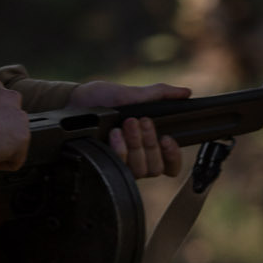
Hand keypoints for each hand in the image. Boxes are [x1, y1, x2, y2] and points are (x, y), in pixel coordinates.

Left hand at [72, 81, 190, 179]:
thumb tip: (186, 92)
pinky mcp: (104, 166)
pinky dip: (120, 149)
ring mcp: (120, 165)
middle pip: (155, 168)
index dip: (173, 156)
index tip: (167, 138)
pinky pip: (120, 167)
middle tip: (141, 121)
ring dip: (136, 145)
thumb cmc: (104, 99)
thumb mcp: (134, 94)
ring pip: (140, 170)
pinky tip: (115, 134)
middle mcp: (137, 159)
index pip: (170, 166)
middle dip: (150, 143)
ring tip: (127, 124)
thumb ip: (161, 94)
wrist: (76, 102)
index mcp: (148, 145)